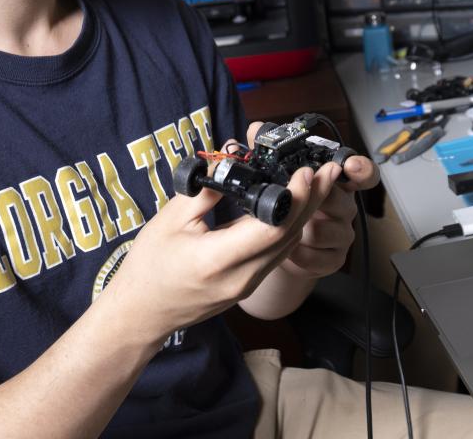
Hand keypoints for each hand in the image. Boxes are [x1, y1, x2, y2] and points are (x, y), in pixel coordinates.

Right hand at [97, 143, 337, 347]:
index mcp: (218, 260)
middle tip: (330, 170)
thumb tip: (230, 158)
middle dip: (313, 200)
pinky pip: (278, 254)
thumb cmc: (149, 267)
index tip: (306, 171)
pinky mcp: (249, 285)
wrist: (142, 314)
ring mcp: (248, 285)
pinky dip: (292, 228)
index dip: (294, 198)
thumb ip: (205, 189)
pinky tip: (300, 207)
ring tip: (323, 183)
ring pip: (288, 246)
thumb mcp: (170, 220)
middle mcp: (241, 277)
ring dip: (308, 213)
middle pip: (289, 236)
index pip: (271, 228)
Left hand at [244, 122, 379, 279]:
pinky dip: (298, 254)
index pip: (362, 172)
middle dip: (314, 201)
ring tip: (283, 230)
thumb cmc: (282, 208)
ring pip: (323, 230)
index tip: (348, 165)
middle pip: (339, 200)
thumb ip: (267, 152)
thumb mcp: (276, 180)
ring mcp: (342, 235)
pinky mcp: (334, 259)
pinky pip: (318, 256)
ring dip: (299, 231)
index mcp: (336, 183)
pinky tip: (288, 251)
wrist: (278, 250)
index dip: (360, 167)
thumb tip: (256, 129)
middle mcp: (344, 207)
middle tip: (294, 202)